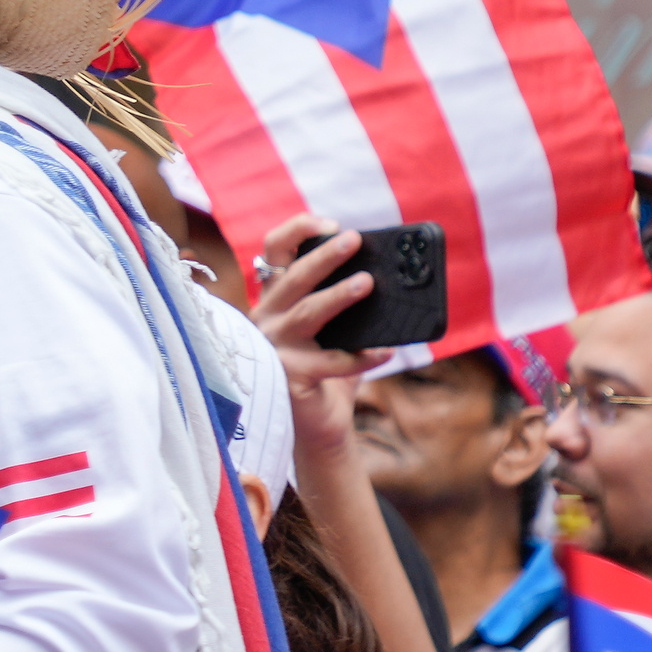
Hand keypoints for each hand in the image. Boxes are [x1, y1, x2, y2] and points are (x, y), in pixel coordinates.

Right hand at [249, 213, 390, 459]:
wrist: (318, 427)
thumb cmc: (328, 371)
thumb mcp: (334, 331)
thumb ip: (346, 306)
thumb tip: (384, 276)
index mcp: (274, 300)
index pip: (273, 252)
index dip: (297, 232)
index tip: (329, 224)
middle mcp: (266, 320)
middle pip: (293, 279)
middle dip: (324, 256)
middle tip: (354, 240)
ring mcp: (273, 348)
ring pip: (307, 313)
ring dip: (338, 296)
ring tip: (368, 283)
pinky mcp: (289, 377)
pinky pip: (331, 362)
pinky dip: (361, 357)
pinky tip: (385, 352)